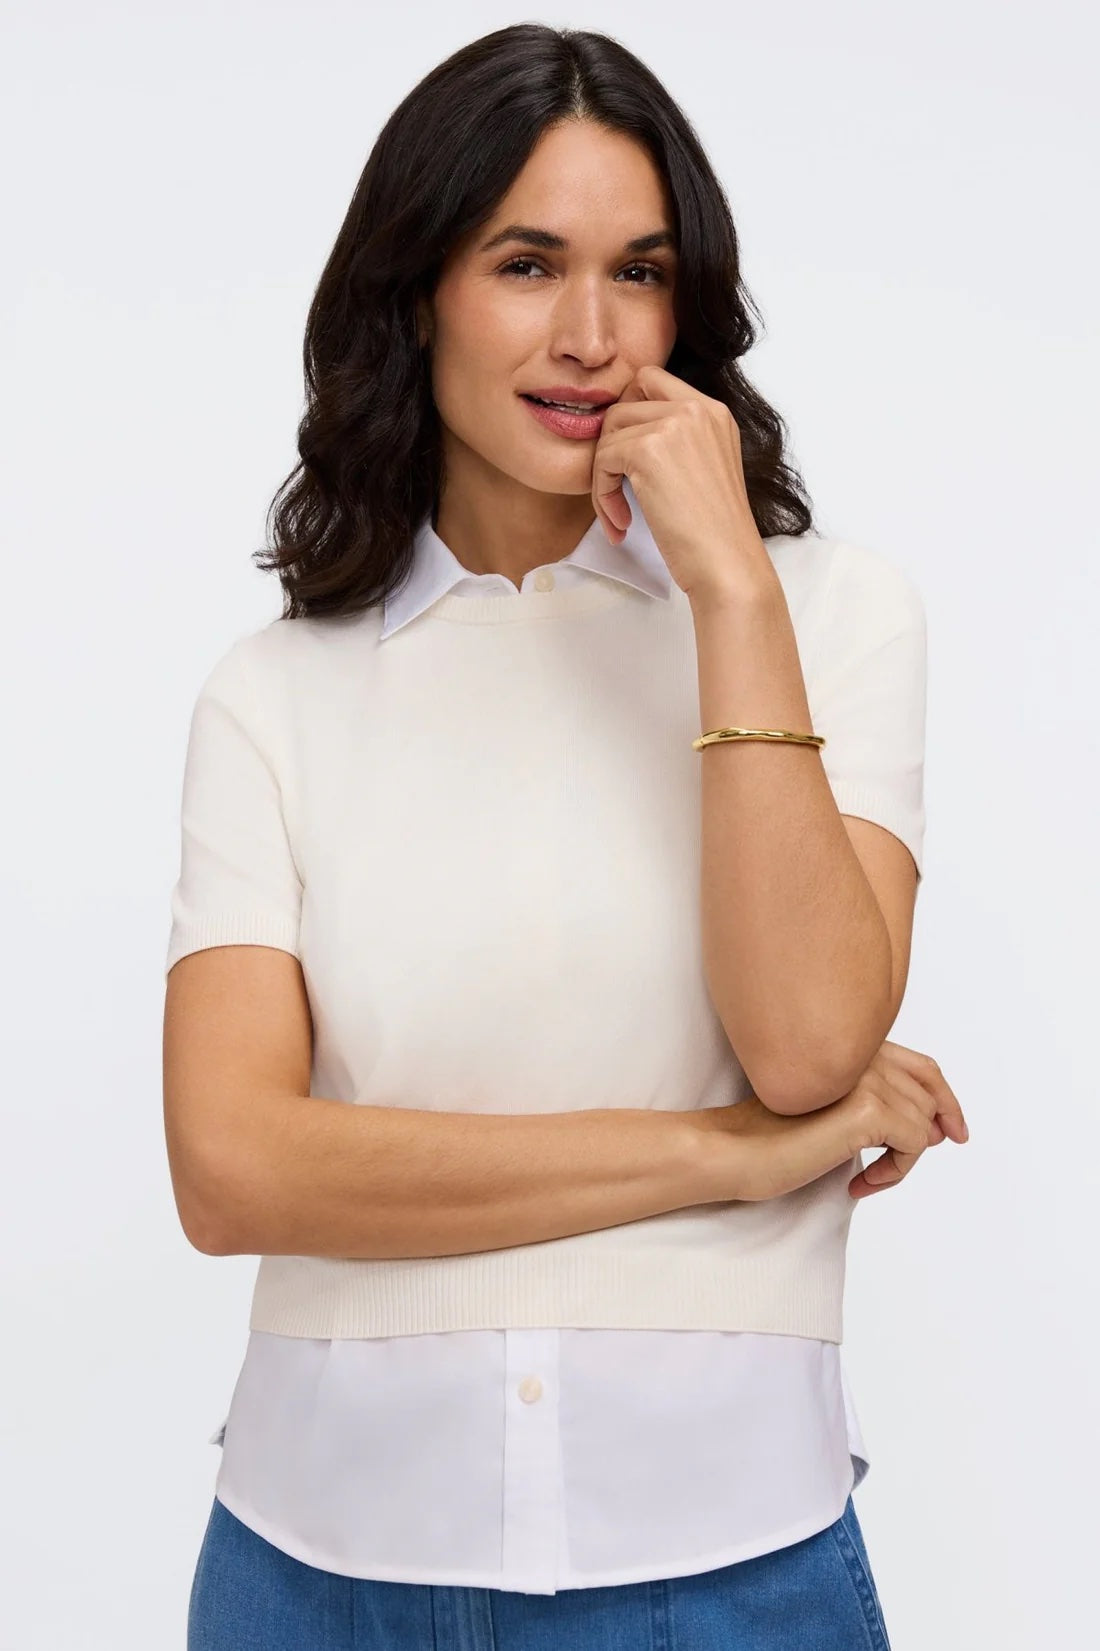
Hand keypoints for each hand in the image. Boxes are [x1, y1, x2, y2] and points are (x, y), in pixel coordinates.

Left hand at [590, 363, 772, 604]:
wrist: (727, 564)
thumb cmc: (714, 534)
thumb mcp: (706, 470)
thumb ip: (678, 442)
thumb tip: (627, 434)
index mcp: (714, 411)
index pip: (651, 380)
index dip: (629, 416)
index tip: (628, 460)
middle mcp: (697, 408)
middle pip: (623, 404)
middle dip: (611, 448)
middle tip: (616, 490)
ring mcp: (674, 425)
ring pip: (608, 433)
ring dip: (603, 478)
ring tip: (619, 516)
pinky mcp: (648, 450)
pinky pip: (602, 460)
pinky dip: (602, 495)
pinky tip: (621, 524)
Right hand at [688, 1041, 968, 1202]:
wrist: (732, 1151)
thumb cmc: (770, 1137)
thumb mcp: (831, 1111)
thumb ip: (875, 1102)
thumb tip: (937, 1127)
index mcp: (849, 1044)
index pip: (921, 1066)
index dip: (945, 1099)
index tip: (953, 1133)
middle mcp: (861, 1051)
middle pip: (930, 1094)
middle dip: (927, 1133)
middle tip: (901, 1163)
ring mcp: (865, 1076)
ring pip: (924, 1124)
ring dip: (901, 1160)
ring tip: (865, 1176)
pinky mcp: (867, 1108)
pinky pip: (914, 1145)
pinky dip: (895, 1173)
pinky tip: (859, 1183)